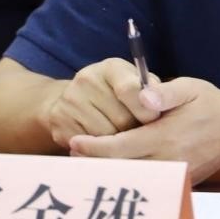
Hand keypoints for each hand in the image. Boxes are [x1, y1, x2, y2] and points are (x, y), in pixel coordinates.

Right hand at [46, 58, 161, 148]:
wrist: (73, 99)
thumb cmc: (116, 93)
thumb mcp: (135, 83)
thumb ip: (151, 89)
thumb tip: (160, 101)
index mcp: (111, 67)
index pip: (130, 89)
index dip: (146, 110)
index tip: (154, 120)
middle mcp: (87, 79)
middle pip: (121, 120)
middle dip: (135, 131)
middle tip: (139, 133)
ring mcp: (70, 101)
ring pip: (106, 137)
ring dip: (118, 144)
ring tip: (122, 137)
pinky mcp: (60, 122)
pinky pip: (88, 148)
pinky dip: (100, 151)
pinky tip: (104, 143)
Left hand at [68, 77, 219, 182]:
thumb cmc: (210, 104)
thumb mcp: (189, 88)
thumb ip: (164, 92)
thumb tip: (143, 96)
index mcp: (165, 137)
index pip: (120, 147)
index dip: (93, 147)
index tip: (74, 142)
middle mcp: (168, 161)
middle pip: (119, 170)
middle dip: (93, 164)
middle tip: (71, 156)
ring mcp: (173, 176)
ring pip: (131, 181)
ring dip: (108, 173)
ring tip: (86, 163)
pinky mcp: (178, 183)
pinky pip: (146, 185)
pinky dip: (127, 179)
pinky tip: (113, 169)